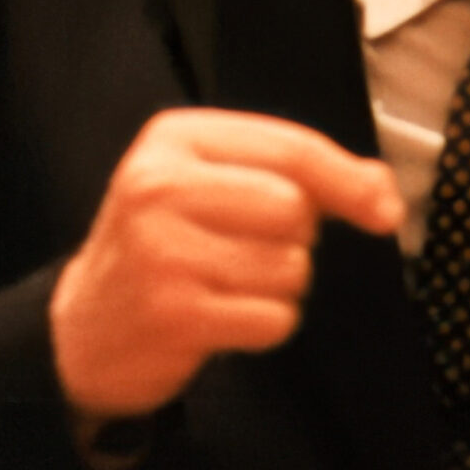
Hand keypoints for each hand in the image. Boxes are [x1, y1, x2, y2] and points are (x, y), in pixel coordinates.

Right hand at [50, 108, 405, 421]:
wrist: (84, 331)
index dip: (350, 181)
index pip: (292, 149)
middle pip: (295, 210)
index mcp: (174, 138)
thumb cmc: (168, 247)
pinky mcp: (172, 313)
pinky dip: (263, 325)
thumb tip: (383, 194)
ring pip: (290, 267)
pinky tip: (219, 318)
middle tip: (242, 251)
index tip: (386, 211)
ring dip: (276, 287)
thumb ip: (303, 176)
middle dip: (292, 240)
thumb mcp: (217, 186)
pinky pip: (274, 318)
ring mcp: (160, 250)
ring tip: (223, 285)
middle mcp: (159, 185)